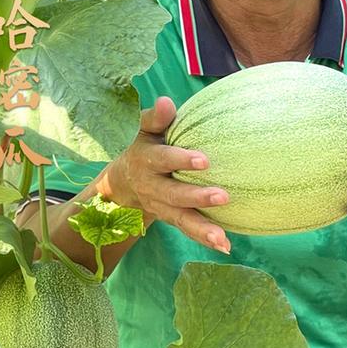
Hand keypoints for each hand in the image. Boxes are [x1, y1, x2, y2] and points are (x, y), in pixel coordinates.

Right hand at [101, 96, 230, 253]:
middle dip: (196, 197)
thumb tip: (166, 101)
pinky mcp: (171, 219)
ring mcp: (161, 207)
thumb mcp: (145, 131)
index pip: (163, 160)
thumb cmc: (144, 148)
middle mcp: (152, 187)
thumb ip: (156, 118)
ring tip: (222, 238)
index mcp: (146, 161)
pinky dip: (204, 239)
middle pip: (173, 194)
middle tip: (223, 196)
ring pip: (181, 219)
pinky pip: (187, 230)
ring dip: (202, 229)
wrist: (122, 184)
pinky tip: (225, 246)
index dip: (181, 160)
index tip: (204, 160)